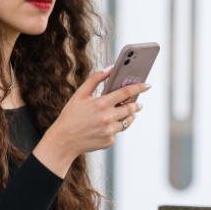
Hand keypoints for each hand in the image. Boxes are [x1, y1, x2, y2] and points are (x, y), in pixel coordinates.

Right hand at [33, 69, 147, 175]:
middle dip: (136, 104)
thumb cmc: (71, 115)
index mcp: (101, 104)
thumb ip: (95, 79)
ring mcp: (109, 131)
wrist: (63, 140)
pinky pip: (118, 132)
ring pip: (127, 121)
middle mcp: (107, 118)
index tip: (147, 85)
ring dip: (129, 116)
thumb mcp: (80, 94)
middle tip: (138, 103)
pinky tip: (106, 126)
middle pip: (130, 108)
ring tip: (125, 113)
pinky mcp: (109, 141)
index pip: (126, 93)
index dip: (138, 87)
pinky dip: (115, 127)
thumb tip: (110, 68)